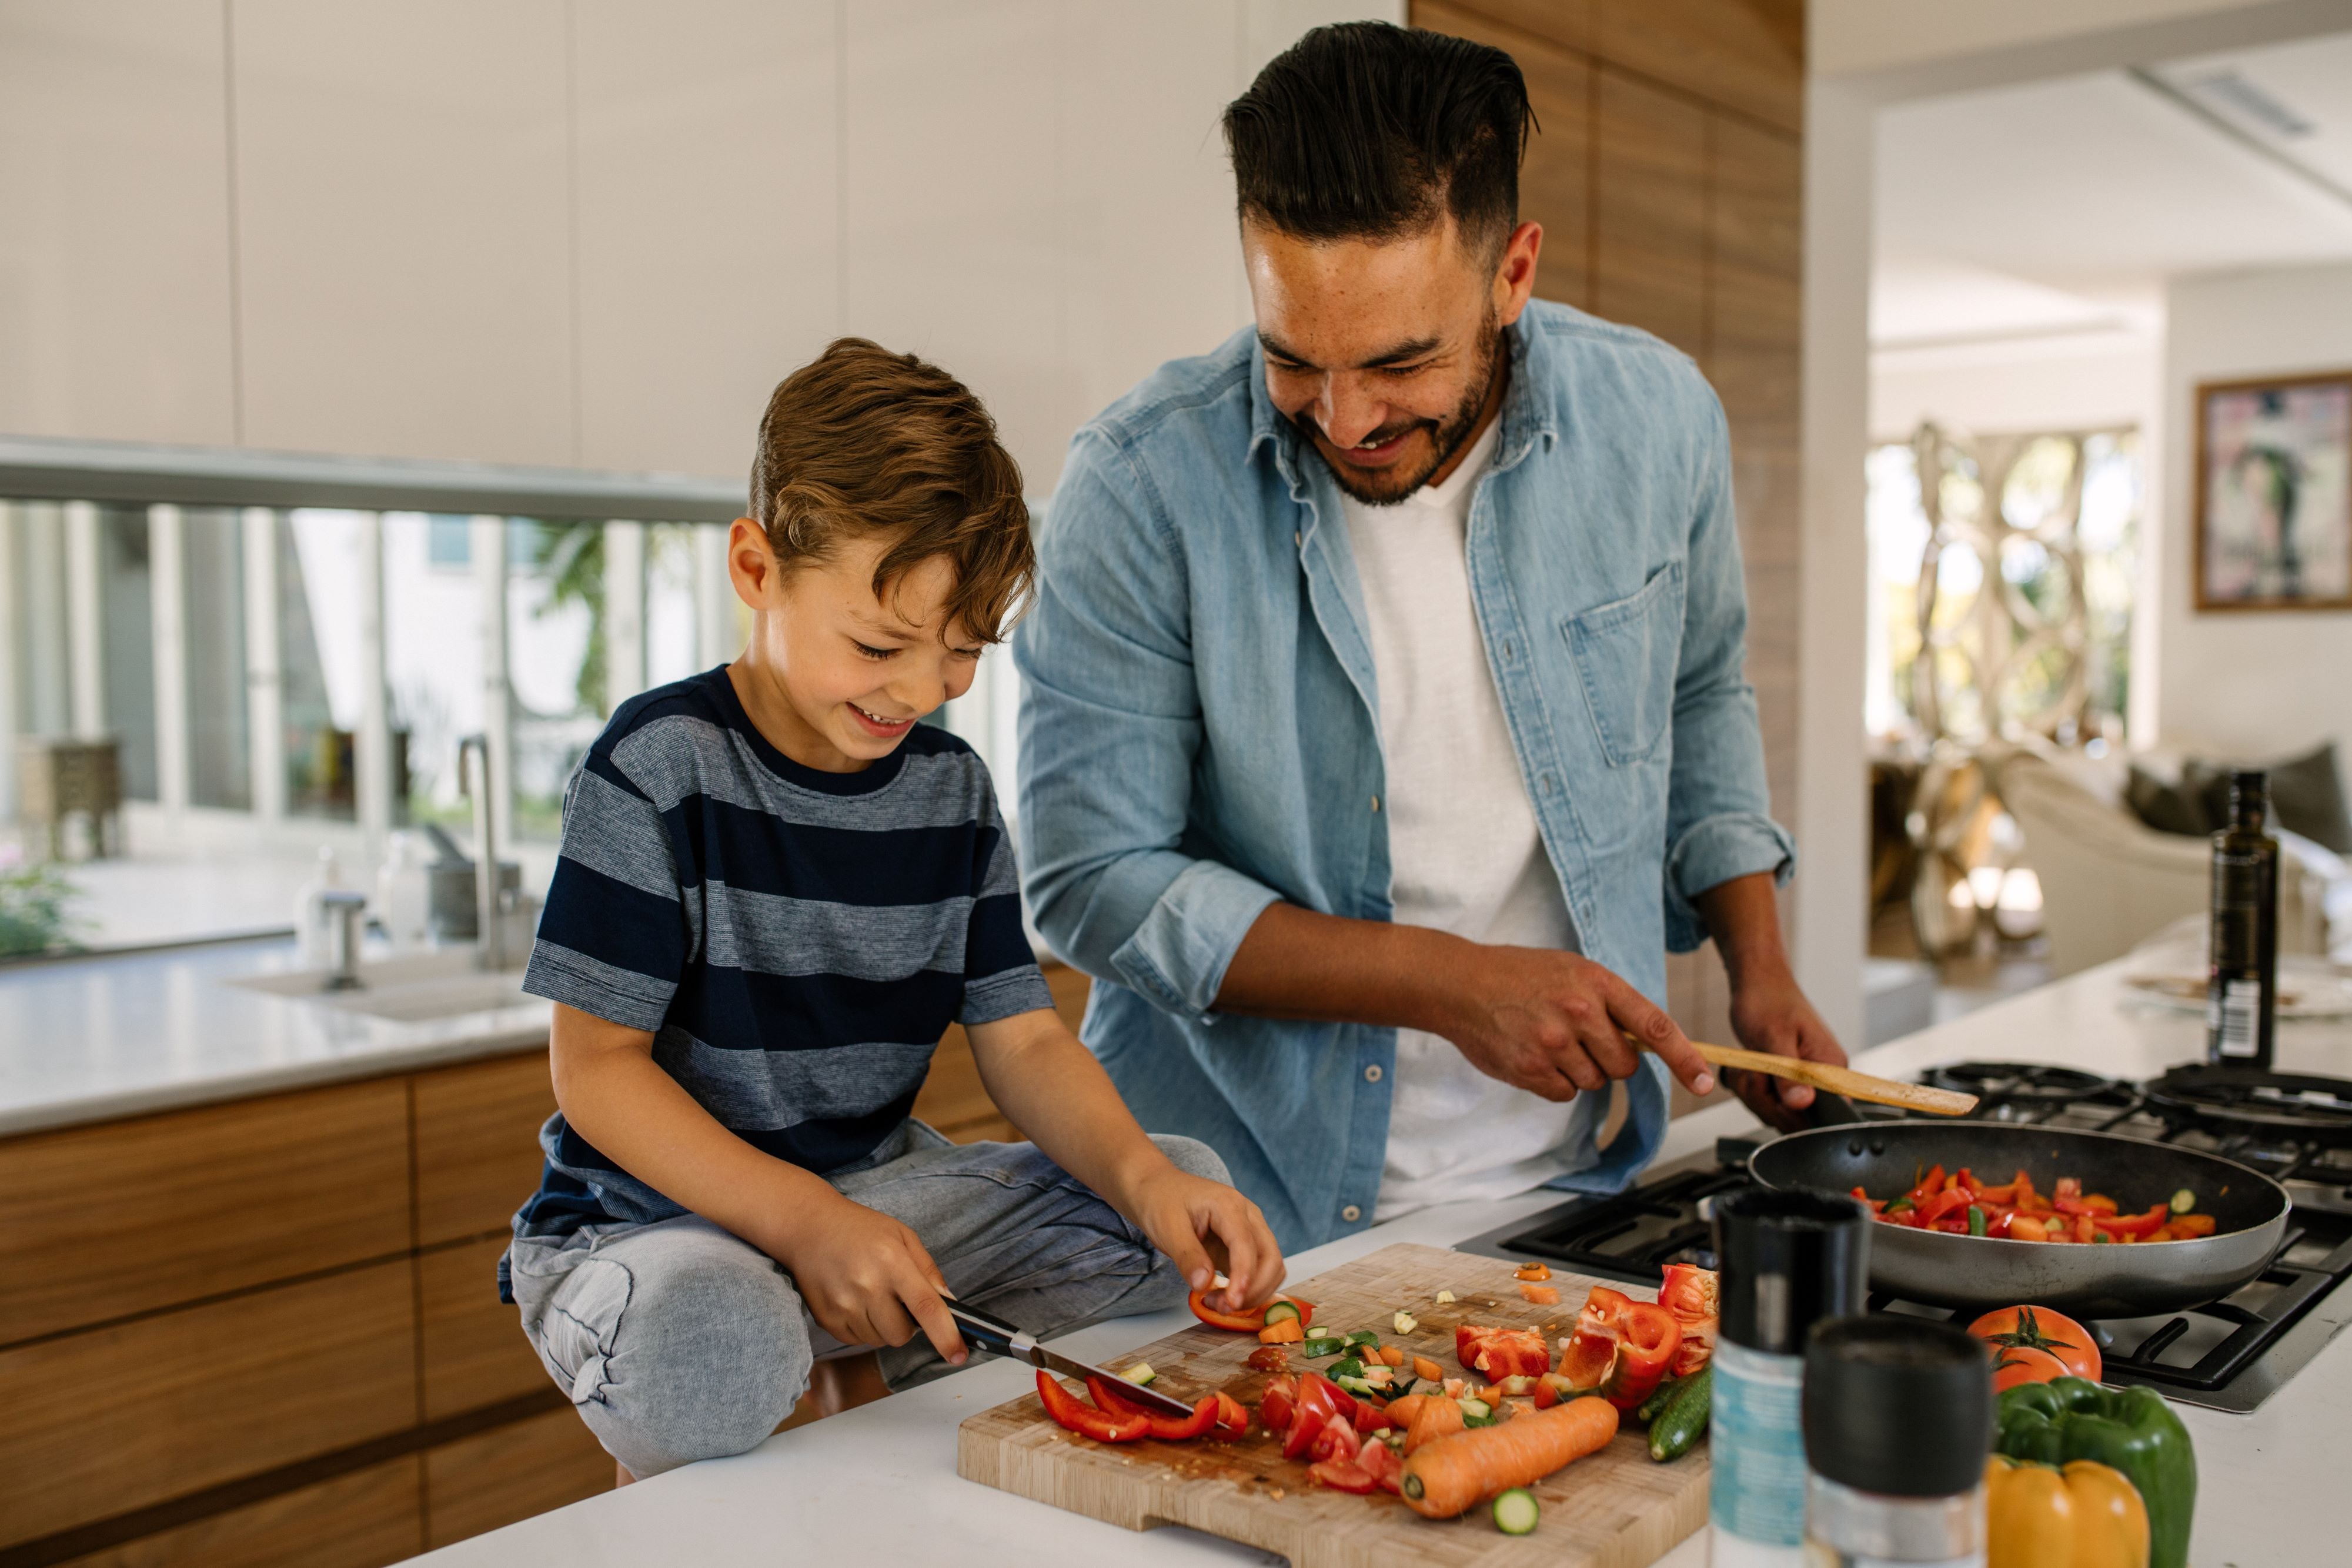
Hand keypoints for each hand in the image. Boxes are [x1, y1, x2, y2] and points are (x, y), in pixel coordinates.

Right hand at [756, 1187, 967, 1365]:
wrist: (808, 1227)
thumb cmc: (860, 1229)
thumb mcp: (902, 1236)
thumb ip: (928, 1270)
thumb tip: (949, 1303)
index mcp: (892, 1261)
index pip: (926, 1307)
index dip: (946, 1335)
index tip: (958, 1354)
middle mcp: (867, 1285)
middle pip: (902, 1334)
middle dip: (907, 1325)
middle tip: (897, 1299)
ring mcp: (843, 1304)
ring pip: (879, 1341)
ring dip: (884, 1326)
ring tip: (871, 1294)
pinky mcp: (826, 1319)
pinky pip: (857, 1341)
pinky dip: (863, 1328)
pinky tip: (855, 1300)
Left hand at [1118, 1161, 1284, 1316]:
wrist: (1158, 1190)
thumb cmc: (1162, 1202)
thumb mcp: (1167, 1228)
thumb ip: (1187, 1256)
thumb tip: (1204, 1284)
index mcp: (1230, 1205)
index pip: (1247, 1245)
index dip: (1244, 1277)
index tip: (1231, 1303)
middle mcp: (1248, 1217)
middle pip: (1270, 1258)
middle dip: (1253, 1289)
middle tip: (1222, 1308)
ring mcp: (1249, 1231)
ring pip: (1271, 1267)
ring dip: (1253, 1292)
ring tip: (1218, 1304)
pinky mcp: (1243, 1246)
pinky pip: (1258, 1271)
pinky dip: (1248, 1289)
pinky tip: (1221, 1297)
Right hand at [1429, 944, 1716, 1102]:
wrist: (1460, 984)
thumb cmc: (1518, 974)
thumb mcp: (1572, 970)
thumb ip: (1609, 1002)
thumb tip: (1645, 1043)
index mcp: (1596, 983)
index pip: (1655, 1026)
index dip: (1685, 1059)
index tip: (1705, 1083)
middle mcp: (1579, 1012)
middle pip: (1625, 1065)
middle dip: (1610, 1059)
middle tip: (1580, 1038)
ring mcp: (1554, 1043)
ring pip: (1594, 1082)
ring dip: (1578, 1070)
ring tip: (1548, 1040)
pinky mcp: (1531, 1069)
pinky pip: (1564, 1094)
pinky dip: (1553, 1082)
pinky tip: (1533, 1055)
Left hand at [1724, 967, 1846, 1132]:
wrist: (1758, 984)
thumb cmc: (1768, 1001)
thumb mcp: (1773, 1038)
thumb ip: (1788, 1074)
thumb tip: (1803, 1103)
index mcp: (1831, 1069)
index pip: (1824, 1115)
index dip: (1792, 1112)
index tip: (1771, 1089)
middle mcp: (1824, 1080)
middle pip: (1794, 1120)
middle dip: (1764, 1098)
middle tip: (1754, 1068)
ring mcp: (1806, 1083)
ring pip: (1775, 1112)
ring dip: (1753, 1091)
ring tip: (1751, 1062)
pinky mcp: (1789, 1083)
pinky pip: (1767, 1103)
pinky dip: (1751, 1088)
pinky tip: (1748, 1068)